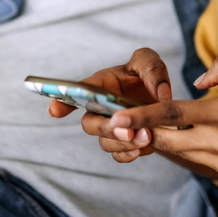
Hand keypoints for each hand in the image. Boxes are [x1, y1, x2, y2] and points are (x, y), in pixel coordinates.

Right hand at [47, 48, 173, 162]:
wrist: (163, 102)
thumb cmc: (147, 76)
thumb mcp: (149, 62)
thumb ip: (152, 69)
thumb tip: (161, 95)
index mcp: (100, 83)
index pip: (77, 91)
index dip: (62, 101)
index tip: (54, 111)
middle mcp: (100, 107)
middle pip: (90, 123)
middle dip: (106, 129)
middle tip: (129, 131)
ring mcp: (110, 127)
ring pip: (104, 142)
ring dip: (122, 143)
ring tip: (146, 137)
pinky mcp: (123, 143)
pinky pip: (118, 154)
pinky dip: (128, 154)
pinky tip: (142, 149)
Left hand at [109, 55, 217, 186]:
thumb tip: (198, 79)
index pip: (174, 115)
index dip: (142, 115)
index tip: (115, 117)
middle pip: (169, 140)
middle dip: (142, 132)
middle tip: (116, 123)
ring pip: (182, 154)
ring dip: (164, 141)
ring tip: (145, 128)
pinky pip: (200, 163)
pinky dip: (190, 150)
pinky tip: (187, 138)